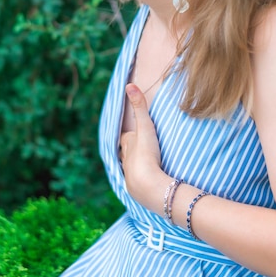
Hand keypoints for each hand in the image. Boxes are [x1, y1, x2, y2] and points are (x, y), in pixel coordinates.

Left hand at [119, 84, 164, 208]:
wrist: (150, 186)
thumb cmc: (146, 154)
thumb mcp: (145, 127)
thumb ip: (140, 107)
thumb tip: (129, 85)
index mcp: (127, 146)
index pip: (125, 138)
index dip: (129, 135)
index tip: (133, 133)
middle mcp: (126, 162)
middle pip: (127, 154)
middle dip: (132, 151)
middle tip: (139, 149)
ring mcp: (131, 178)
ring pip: (131, 170)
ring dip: (136, 168)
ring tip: (143, 166)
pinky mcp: (139, 192)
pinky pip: (139, 185)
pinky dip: (142, 182)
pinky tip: (147, 184)